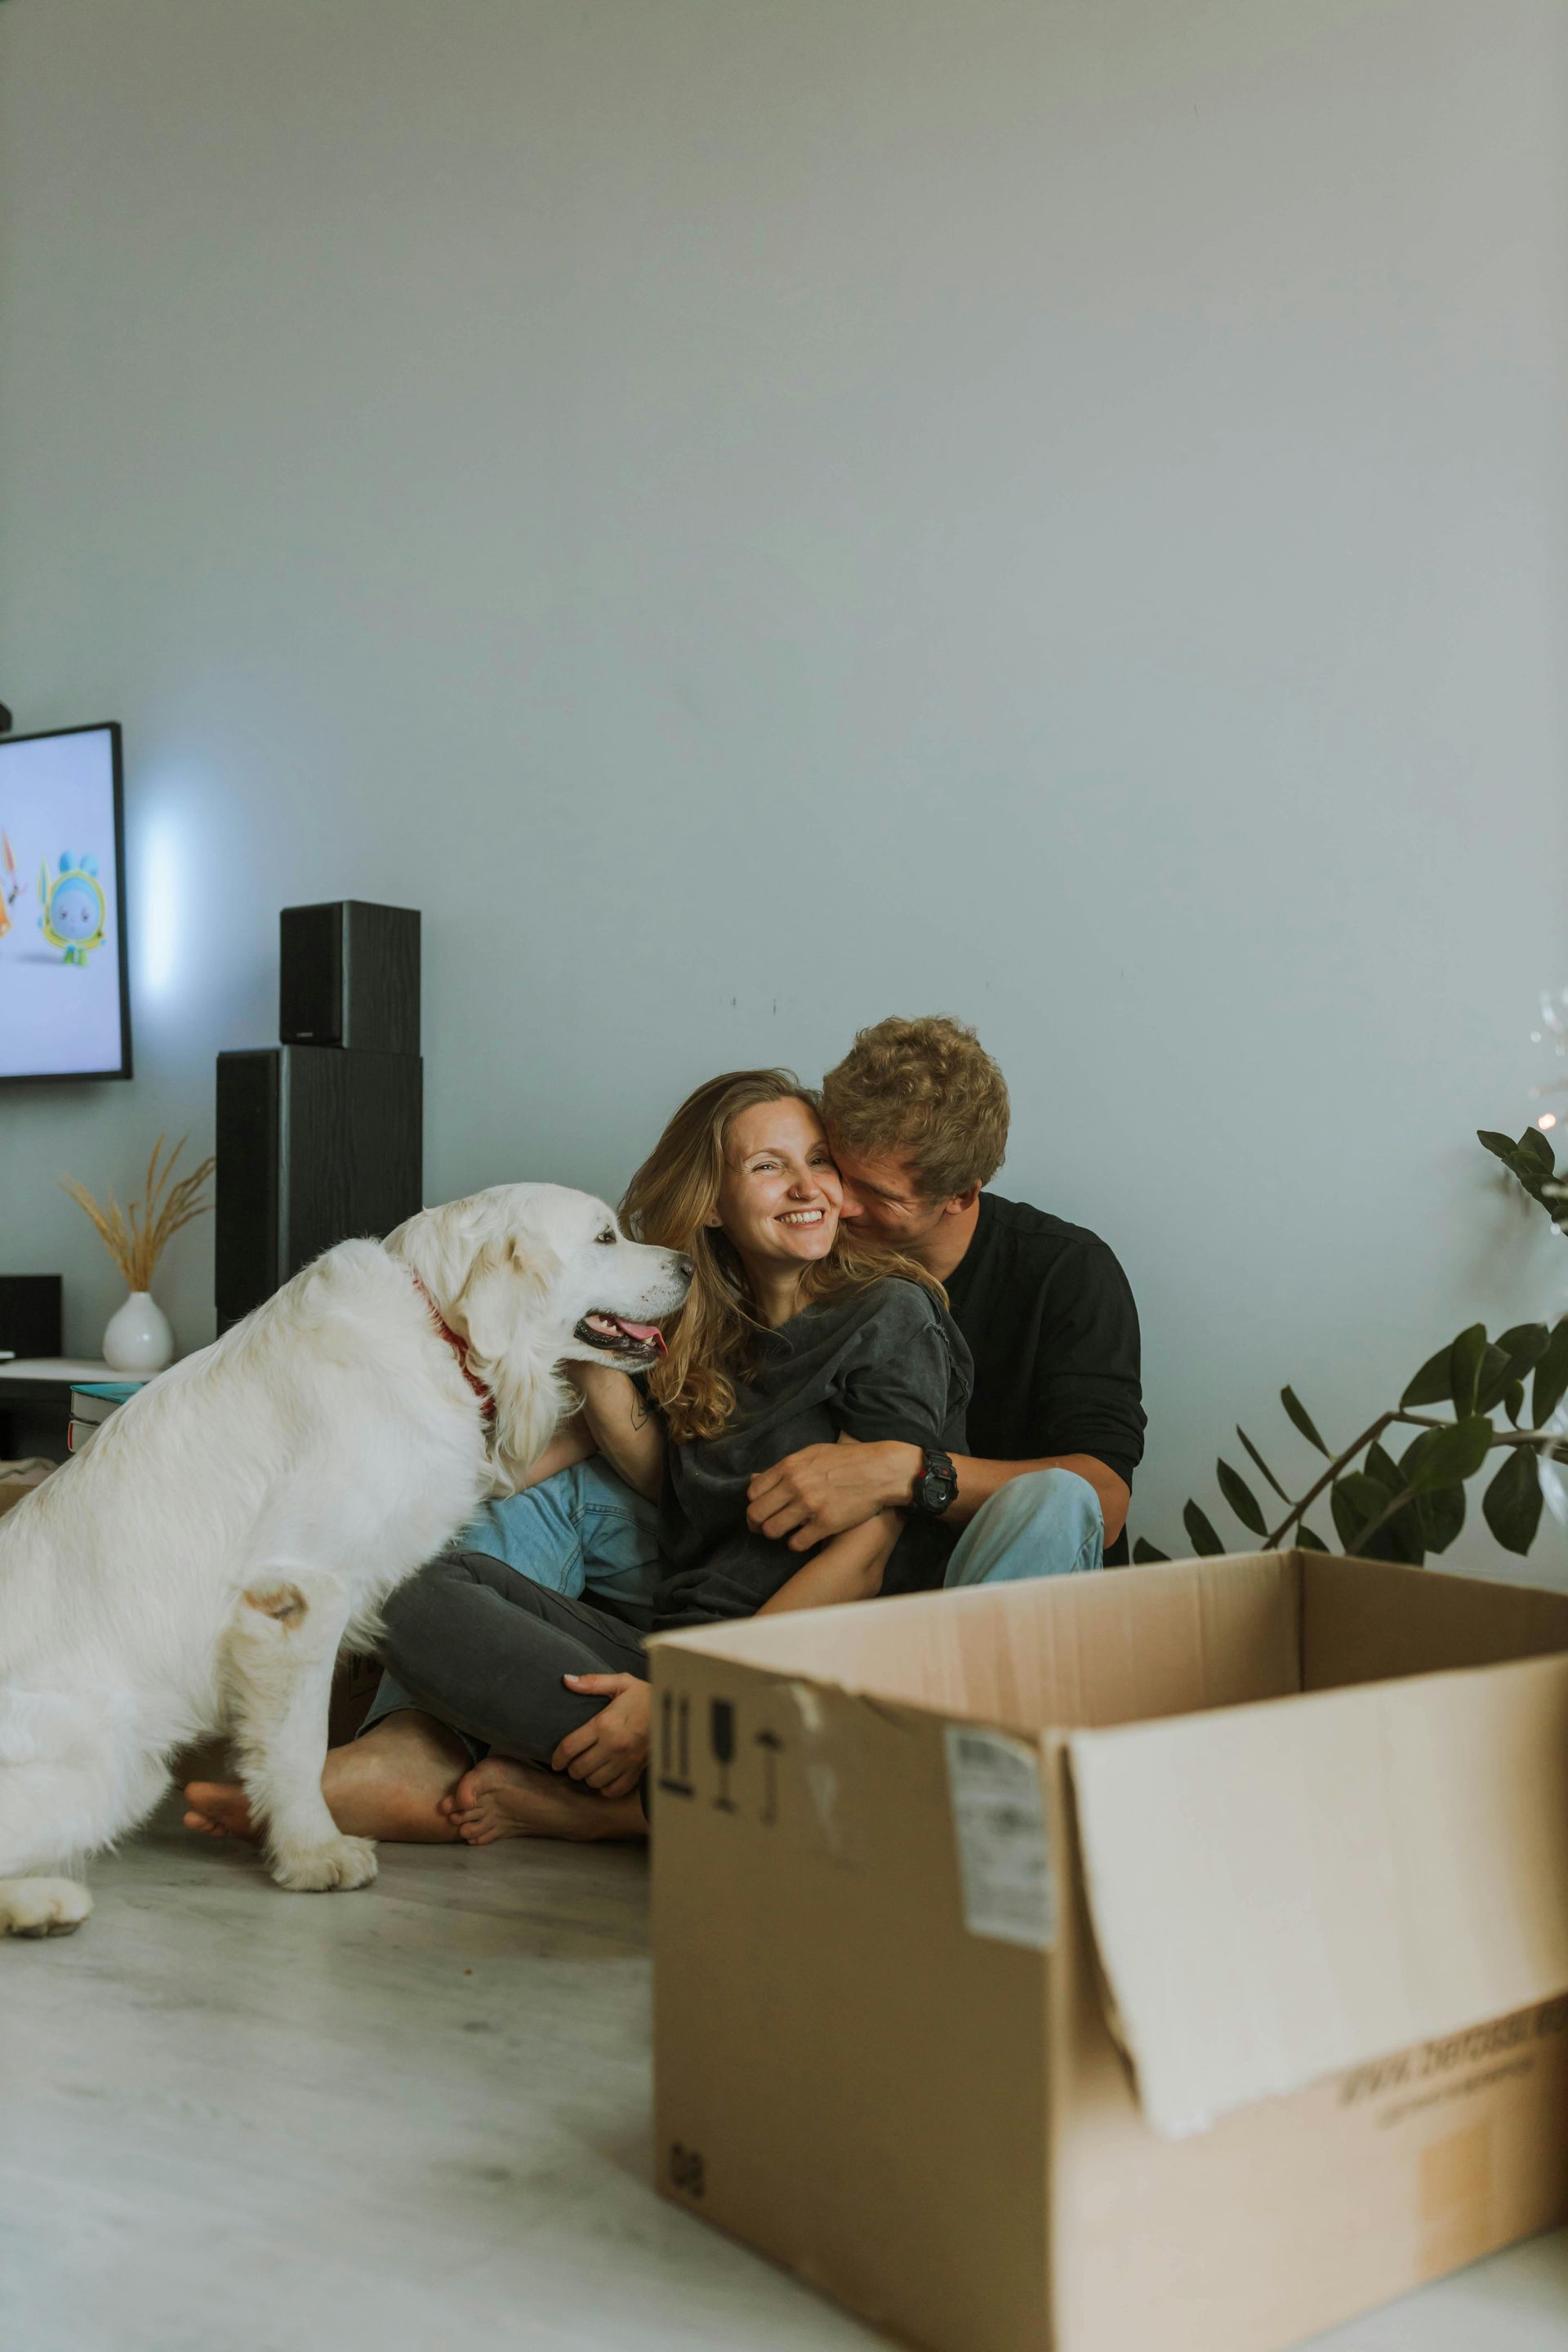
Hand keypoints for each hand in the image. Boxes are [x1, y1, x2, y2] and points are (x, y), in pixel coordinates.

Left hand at [553, 1674, 650, 1799]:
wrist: (678, 1712)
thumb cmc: (647, 1696)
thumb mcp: (621, 1683)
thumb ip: (592, 1682)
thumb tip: (566, 1680)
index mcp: (604, 1724)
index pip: (569, 1747)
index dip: (557, 1758)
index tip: (555, 1761)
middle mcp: (613, 1746)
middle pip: (578, 1769)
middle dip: (571, 1767)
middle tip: (573, 1762)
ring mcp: (625, 1762)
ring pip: (593, 1782)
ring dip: (587, 1777)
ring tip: (589, 1768)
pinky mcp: (637, 1772)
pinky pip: (612, 1790)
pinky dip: (605, 1787)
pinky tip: (605, 1777)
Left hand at [746, 1439, 921, 1550]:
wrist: (880, 1471)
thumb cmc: (846, 1461)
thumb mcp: (811, 1454)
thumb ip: (784, 1467)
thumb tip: (755, 1479)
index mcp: (789, 1466)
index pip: (753, 1492)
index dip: (755, 1503)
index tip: (763, 1509)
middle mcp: (795, 1486)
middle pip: (756, 1513)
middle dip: (756, 1523)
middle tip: (764, 1527)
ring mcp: (810, 1506)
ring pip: (772, 1531)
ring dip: (776, 1534)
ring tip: (786, 1532)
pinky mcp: (825, 1524)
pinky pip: (796, 1544)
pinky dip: (796, 1544)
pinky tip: (804, 1538)